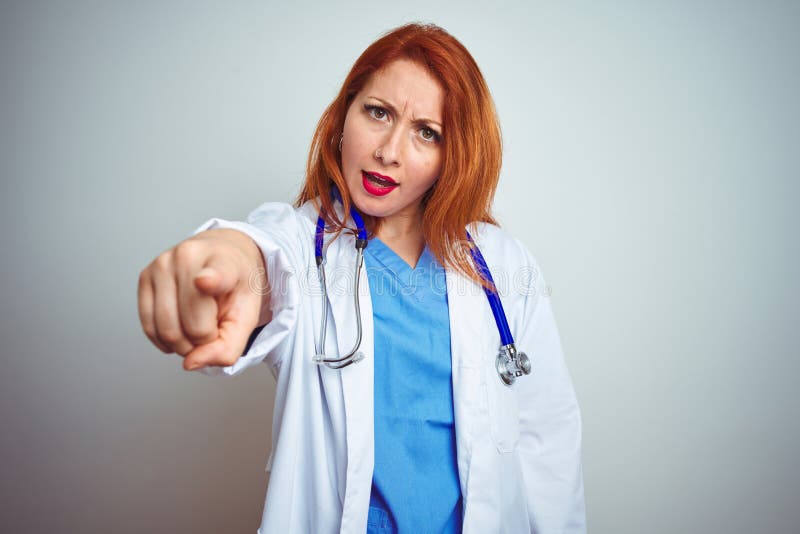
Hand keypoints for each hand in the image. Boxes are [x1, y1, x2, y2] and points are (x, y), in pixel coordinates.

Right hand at [137, 229, 268, 370]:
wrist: (222, 256)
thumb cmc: (235, 286)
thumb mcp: (247, 316)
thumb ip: (228, 346)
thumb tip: (190, 362)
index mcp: (224, 263)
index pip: (216, 274)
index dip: (210, 280)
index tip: (205, 281)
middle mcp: (188, 258)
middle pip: (190, 325)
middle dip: (203, 341)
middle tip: (214, 328)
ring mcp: (162, 265)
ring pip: (165, 329)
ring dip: (183, 344)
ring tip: (198, 327)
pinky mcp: (144, 277)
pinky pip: (148, 326)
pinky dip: (164, 339)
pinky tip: (179, 328)